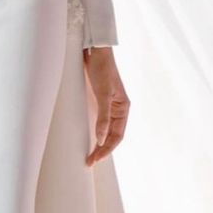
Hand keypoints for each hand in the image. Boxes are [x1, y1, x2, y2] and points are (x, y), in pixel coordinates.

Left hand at [83, 46, 129, 165]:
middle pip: (112, 135)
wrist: (95, 51)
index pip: (117, 136)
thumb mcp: (103, 94)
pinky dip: (95, 131)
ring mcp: (109, 105)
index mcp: (123, 108)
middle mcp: (118, 109)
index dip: (107, 149)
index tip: (96, 158)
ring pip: (106, 130)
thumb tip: (101, 139)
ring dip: (99, 142)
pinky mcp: (99, 100)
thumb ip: (103, 117)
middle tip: (90, 161)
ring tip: (90, 155)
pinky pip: (99, 121)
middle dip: (102, 149)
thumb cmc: (102, 69)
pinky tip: (89, 137)